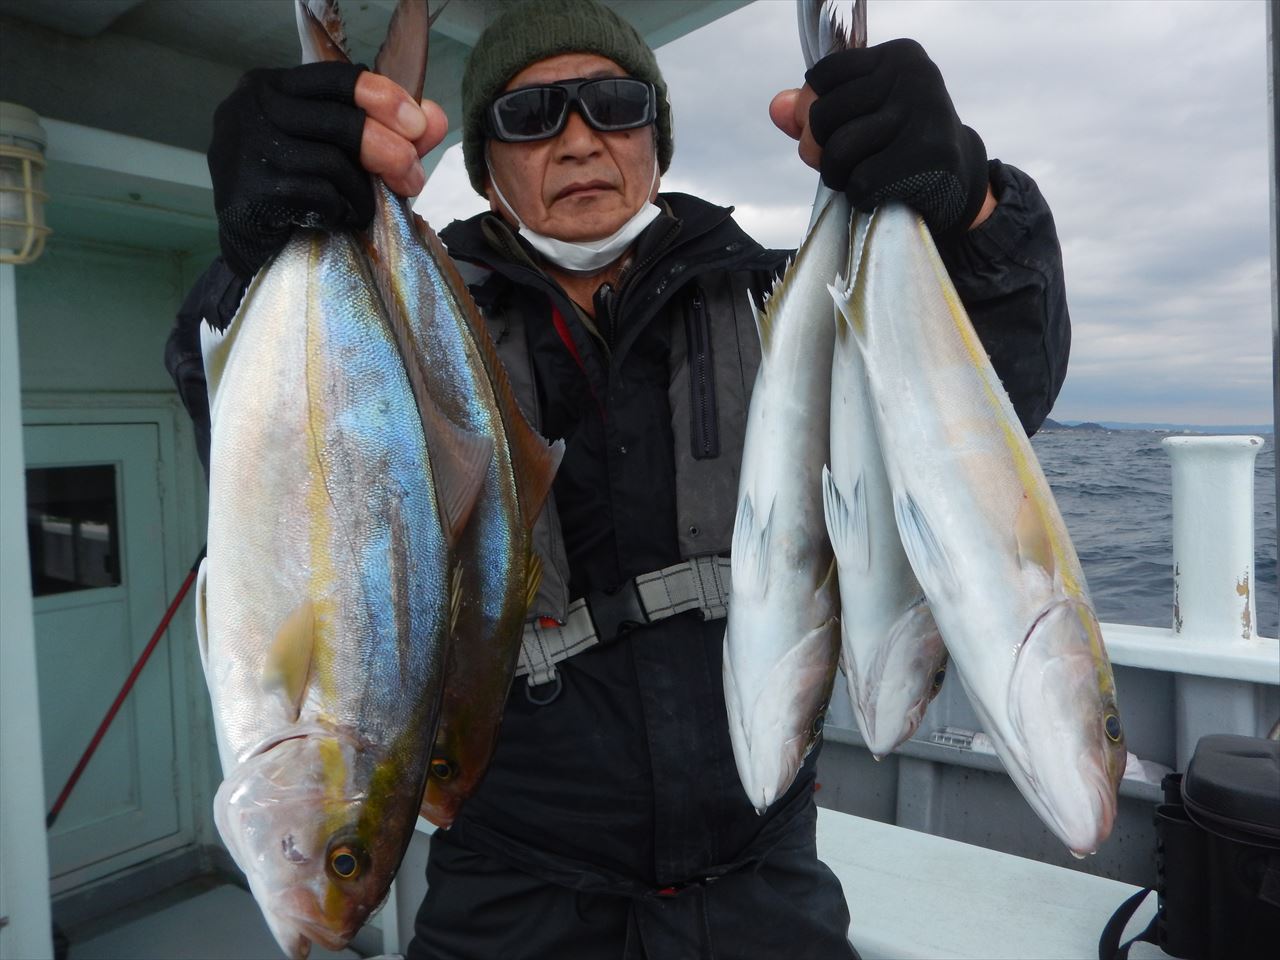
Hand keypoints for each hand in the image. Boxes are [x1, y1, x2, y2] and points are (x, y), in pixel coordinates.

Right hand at [207, 62, 447, 277]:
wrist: (247, 242)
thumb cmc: (298, 189)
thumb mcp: (341, 152)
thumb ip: (387, 132)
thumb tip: (436, 118)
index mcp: (272, 85)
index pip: (337, 77)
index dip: (385, 98)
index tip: (419, 126)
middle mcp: (251, 106)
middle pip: (340, 121)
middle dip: (389, 152)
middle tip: (413, 179)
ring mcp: (244, 146)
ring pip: (332, 161)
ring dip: (363, 191)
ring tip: (365, 207)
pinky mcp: (249, 189)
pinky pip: (318, 195)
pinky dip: (342, 210)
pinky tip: (340, 218)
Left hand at [770, 39, 993, 237]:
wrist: (957, 180)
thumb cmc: (900, 143)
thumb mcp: (859, 116)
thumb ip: (814, 108)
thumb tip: (777, 108)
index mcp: (897, 56)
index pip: (821, 77)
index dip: (815, 112)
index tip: (841, 128)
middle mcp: (913, 76)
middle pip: (822, 115)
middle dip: (820, 150)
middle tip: (845, 163)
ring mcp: (923, 114)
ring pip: (839, 151)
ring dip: (838, 176)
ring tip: (860, 178)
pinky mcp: (926, 156)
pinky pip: (860, 182)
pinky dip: (860, 196)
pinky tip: (879, 192)